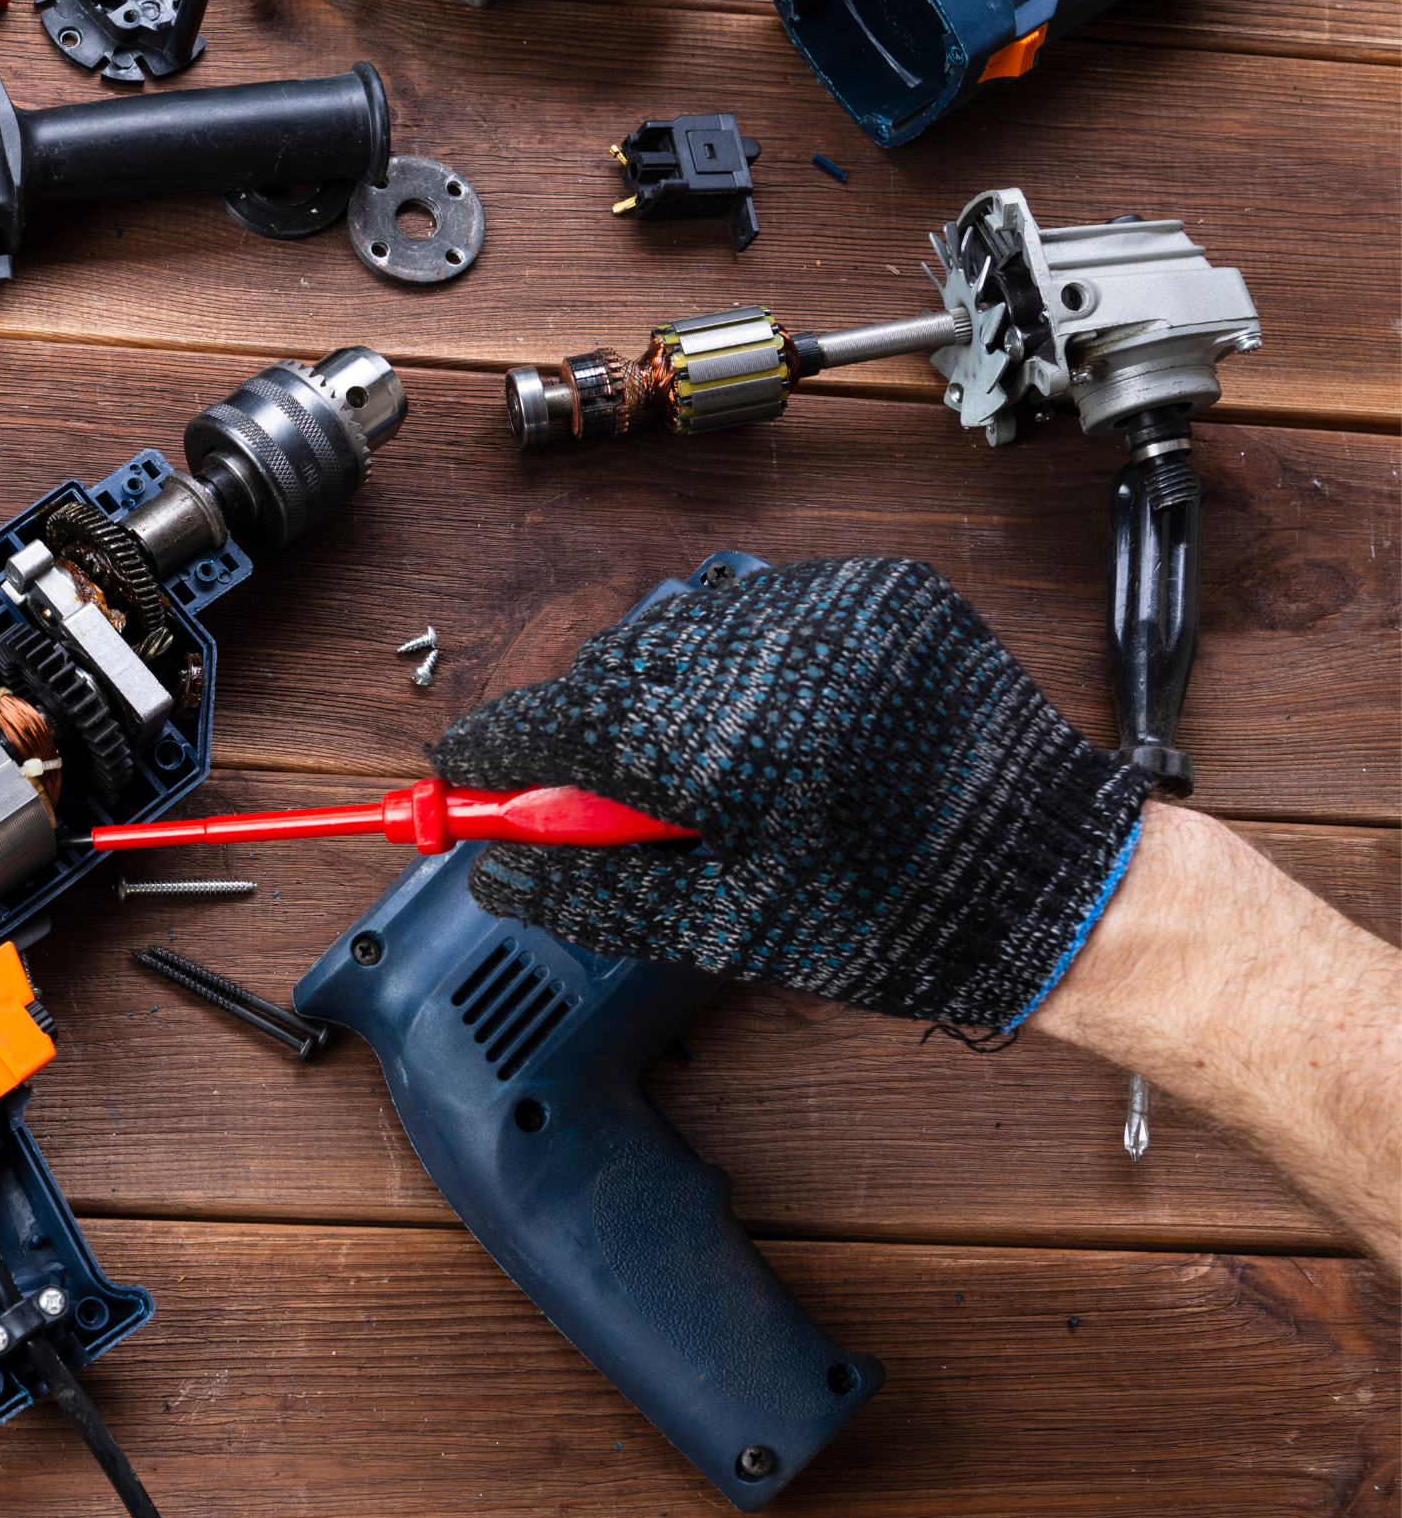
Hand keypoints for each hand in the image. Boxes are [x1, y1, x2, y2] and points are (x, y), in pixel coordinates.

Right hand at [431, 557, 1152, 1029]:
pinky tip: (763, 728)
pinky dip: (735, 664)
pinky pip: (760, 614)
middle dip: (586, 733)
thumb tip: (499, 873)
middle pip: (613, 671)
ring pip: (683, 635)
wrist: (1056, 880)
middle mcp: (778, 653)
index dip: (499, 752)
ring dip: (661, 694)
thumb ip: (592, 890)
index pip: (562, 724)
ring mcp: (834, 609)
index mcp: (733, 746)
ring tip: (701, 775)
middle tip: (595, 804)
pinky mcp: (880, 590)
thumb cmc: (903, 918)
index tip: (462, 772)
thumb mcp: (723, 927)